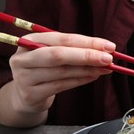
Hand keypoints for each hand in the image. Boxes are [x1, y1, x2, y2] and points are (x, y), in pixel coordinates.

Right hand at [0, 32, 115, 126]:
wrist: (24, 94)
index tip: (109, 46)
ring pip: (62, 72)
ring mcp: (25, 77)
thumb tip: (105, 50)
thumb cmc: (44, 69)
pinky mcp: (31, 94)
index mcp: (30, 41)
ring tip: (105, 69)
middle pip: (59, 55)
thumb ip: (75, 50)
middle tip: (108, 59)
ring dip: (88, 70)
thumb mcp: (53, 54)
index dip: (88, 42)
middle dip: (87, 56)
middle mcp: (24, 58)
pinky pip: (61, 86)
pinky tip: (93, 77)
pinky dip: (80, 80)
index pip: (63, 39)